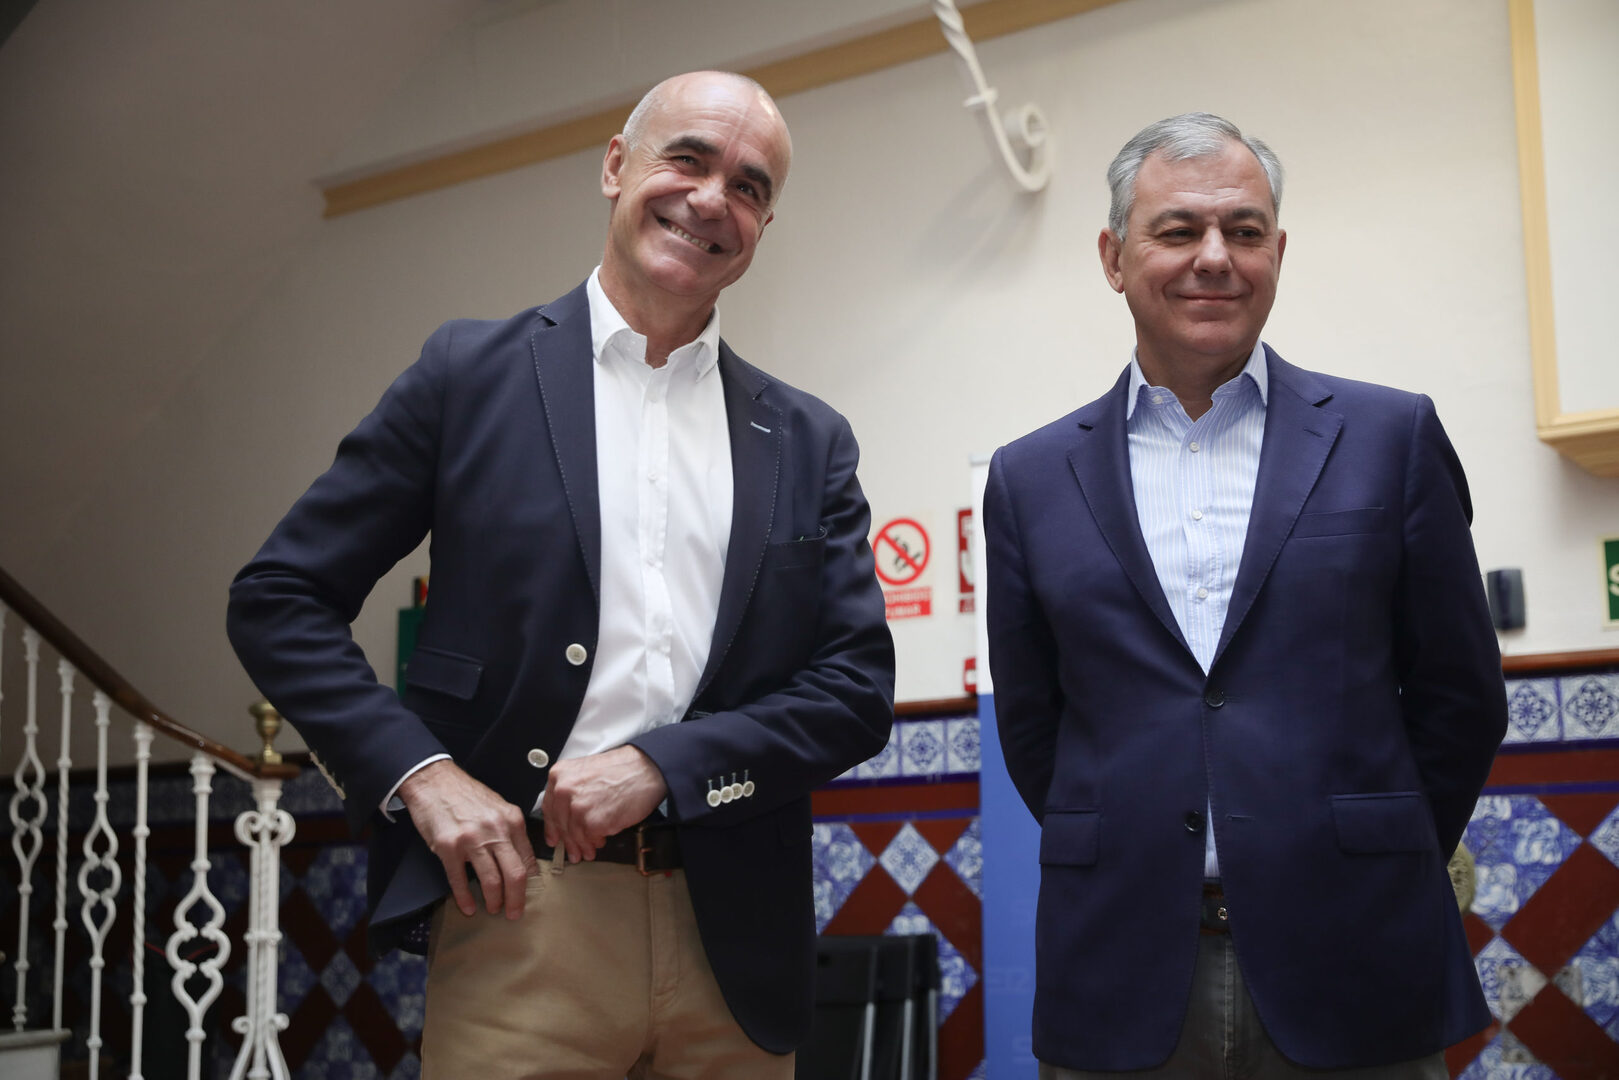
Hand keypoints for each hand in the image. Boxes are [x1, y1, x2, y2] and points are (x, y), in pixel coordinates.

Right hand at [398, 759, 535, 918]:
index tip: (528, 895)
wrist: (435, 781)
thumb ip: (511, 831)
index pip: (528, 859)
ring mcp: (472, 839)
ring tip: (493, 909)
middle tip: (514, 913)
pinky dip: (465, 898)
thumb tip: (523, 860)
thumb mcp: (498, 807)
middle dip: (517, 899)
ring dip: (494, 901)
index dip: (530, 882)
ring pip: (491, 880)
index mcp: (512, 820)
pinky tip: (468, 907)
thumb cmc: (466, 795)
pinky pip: (459, 880)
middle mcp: (496, 830)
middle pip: (515, 874)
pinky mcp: (449, 847)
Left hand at [540, 745, 667, 862]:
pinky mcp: (593, 821)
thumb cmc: (624, 768)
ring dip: (581, 846)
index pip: (549, 807)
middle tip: (572, 851)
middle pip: (561, 824)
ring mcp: (578, 807)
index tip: (554, 837)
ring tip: (588, 851)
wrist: (646, 770)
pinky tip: (600, 842)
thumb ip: (574, 789)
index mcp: (561, 774)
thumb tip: (568, 814)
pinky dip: (595, 843)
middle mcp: (564, 790)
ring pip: (574, 835)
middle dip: (568, 841)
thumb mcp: (588, 771)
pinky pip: (590, 838)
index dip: (552, 826)